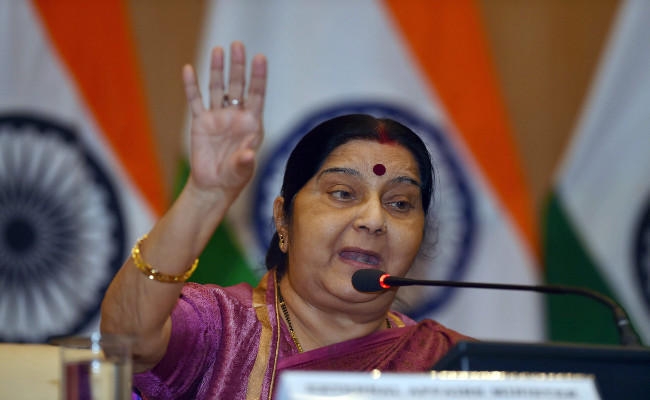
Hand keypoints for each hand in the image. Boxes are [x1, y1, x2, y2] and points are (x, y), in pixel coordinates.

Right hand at [182, 41, 266, 200]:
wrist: (213, 186)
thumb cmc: (234, 178)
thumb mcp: (242, 171)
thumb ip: (244, 161)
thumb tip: (248, 155)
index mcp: (251, 124)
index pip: (257, 95)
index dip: (258, 77)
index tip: (260, 57)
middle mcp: (235, 116)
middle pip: (237, 86)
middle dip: (238, 66)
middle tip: (238, 45)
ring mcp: (217, 117)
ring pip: (217, 88)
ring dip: (218, 70)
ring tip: (218, 49)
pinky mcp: (200, 122)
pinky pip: (195, 101)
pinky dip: (191, 86)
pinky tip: (189, 70)